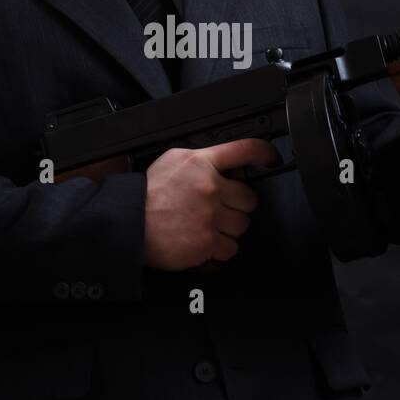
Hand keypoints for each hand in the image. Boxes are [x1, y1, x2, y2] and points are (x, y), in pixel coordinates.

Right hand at [141, 138, 280, 269]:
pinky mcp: (207, 243)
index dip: (264, 152)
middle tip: (220, 208)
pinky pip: (231, 248)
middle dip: (238, 205)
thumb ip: (203, 161)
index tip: (271, 159)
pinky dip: (220, 250)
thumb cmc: (146, 194)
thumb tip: (229, 169)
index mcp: (201, 163)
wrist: (128, 223)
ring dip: (229, 229)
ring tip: (207, 226)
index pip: (244, 150)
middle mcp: (209, 187)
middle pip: (250, 198)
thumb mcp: (173, 161)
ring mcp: (209, 216)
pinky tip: (204, 242)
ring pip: (242, 225)